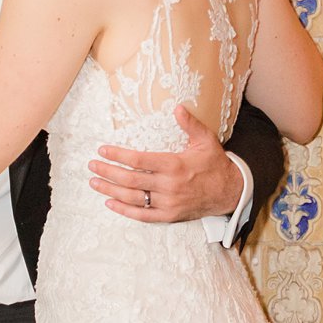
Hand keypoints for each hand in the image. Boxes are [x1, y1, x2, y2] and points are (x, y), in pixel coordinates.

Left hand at [88, 105, 240, 222]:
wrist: (230, 192)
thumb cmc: (215, 164)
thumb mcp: (205, 140)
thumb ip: (190, 124)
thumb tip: (177, 107)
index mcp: (175, 164)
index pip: (139, 160)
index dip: (118, 155)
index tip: (102, 150)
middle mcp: (169, 185)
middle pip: (130, 179)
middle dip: (108, 172)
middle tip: (92, 166)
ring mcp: (168, 203)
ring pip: (133, 198)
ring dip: (110, 190)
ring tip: (94, 182)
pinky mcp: (169, 216)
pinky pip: (142, 215)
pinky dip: (124, 211)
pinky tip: (109, 203)